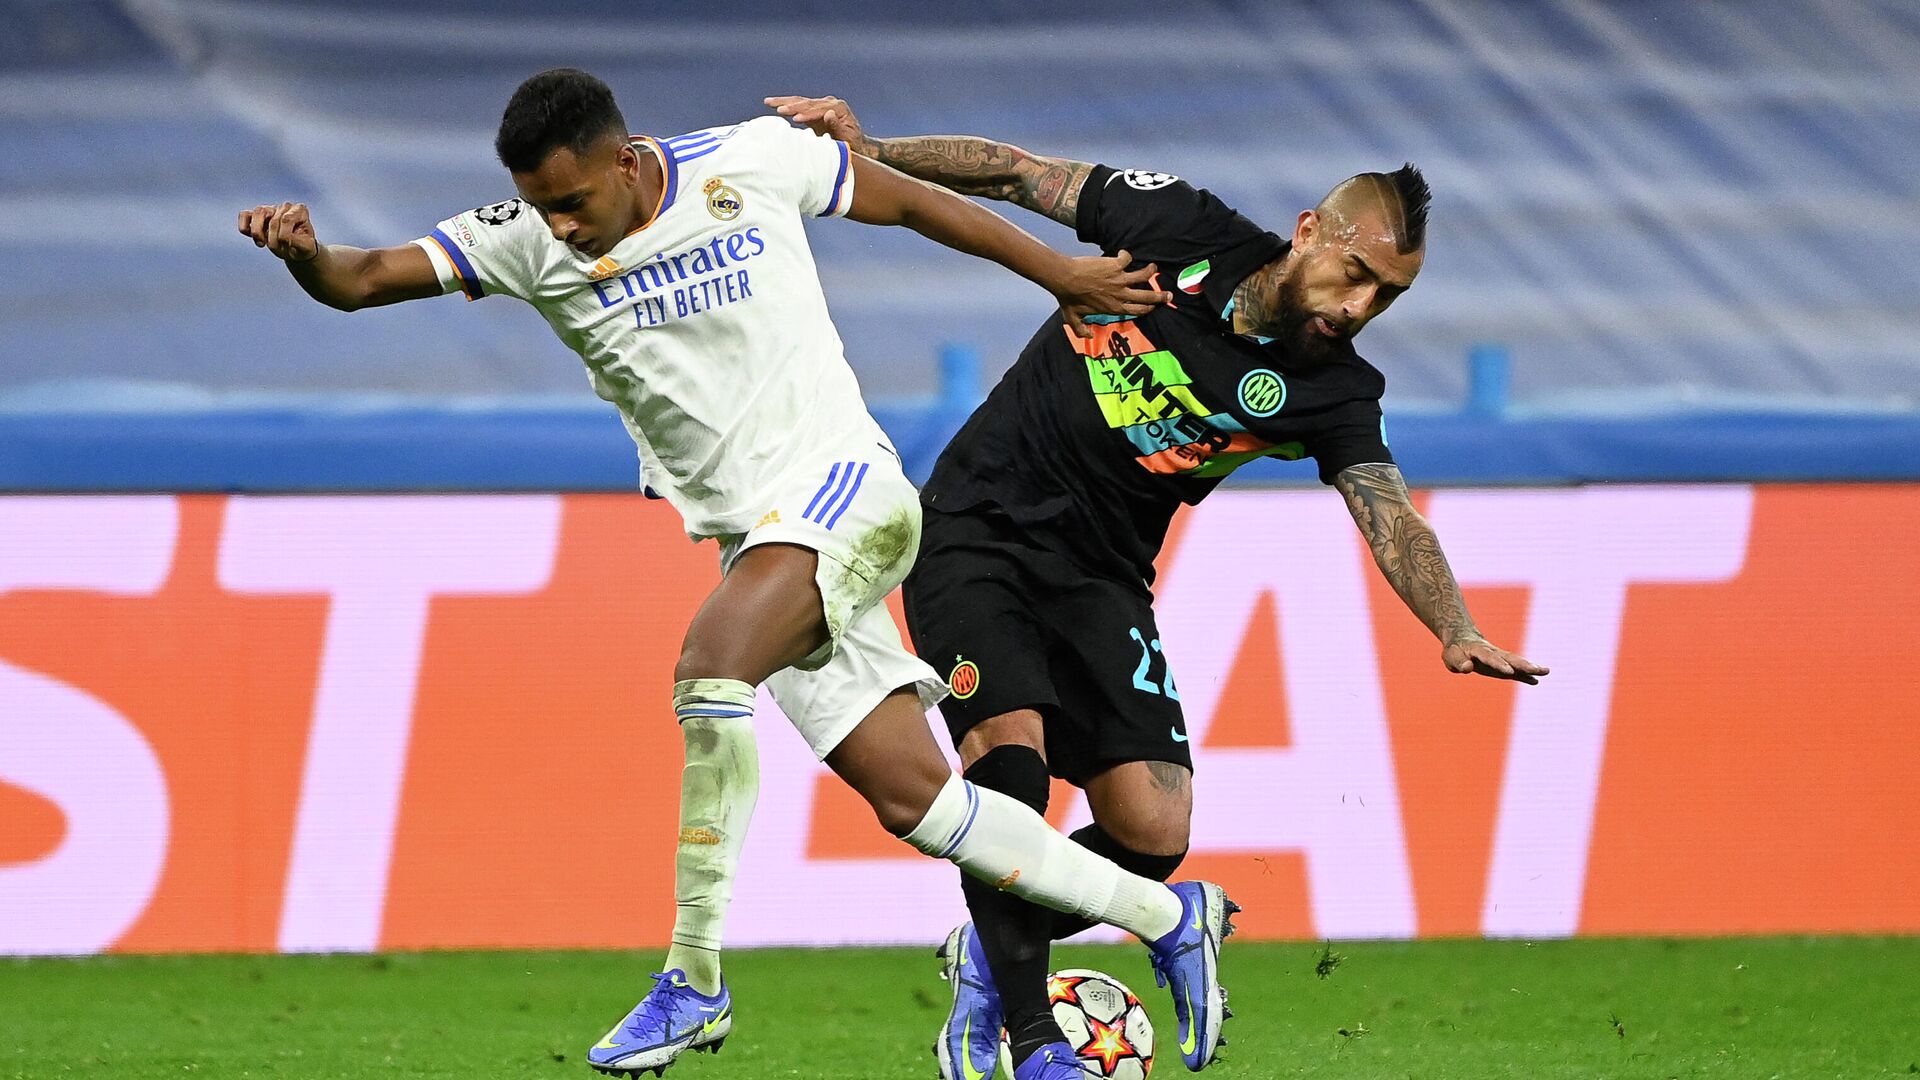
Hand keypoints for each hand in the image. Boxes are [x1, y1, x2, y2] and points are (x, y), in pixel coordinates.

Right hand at [237, 202, 318, 262]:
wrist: (295, 250)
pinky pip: (244, 215)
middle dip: (273, 239)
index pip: (286, 219)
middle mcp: (285, 207)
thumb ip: (299, 242)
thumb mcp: (307, 247)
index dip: (284, 236)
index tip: (287, 245)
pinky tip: (255, 238)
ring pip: (257, 212)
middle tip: (278, 249)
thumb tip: (285, 237)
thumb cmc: (302, 247)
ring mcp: (270, 209)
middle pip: (272, 219)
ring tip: (261, 244)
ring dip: (257, 232)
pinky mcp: (256, 215)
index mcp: (300, 211)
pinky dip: (245, 227)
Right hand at [765, 95, 865, 147]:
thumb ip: (838, 126)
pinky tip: (773, 104)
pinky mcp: (814, 110)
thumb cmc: (853, 143)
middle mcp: (830, 103)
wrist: (855, 143)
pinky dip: (786, 105)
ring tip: (768, 102)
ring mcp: (821, 105)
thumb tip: (829, 113)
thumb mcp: (848, 138)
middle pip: (807, 103)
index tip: (796, 119)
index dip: (807, 115)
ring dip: (784, 102)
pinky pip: (799, 106)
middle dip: (792, 106)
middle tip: (778, 108)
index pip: (819, 110)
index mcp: (839, 108)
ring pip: (800, 101)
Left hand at [1049, 250, 1172, 337]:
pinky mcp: (1115, 265)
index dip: (1147, 309)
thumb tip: (1088, 336)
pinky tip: (1123, 254)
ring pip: (1142, 275)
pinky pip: (1127, 259)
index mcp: (1114, 308)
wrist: (1065, 279)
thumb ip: (1081, 330)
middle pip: (1146, 297)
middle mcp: (1120, 295)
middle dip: (1160, 296)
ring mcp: (1119, 279)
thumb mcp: (1073, 319)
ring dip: (1150, 272)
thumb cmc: (1068, 299)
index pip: (1137, 311)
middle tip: (1169, 295)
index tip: (1153, 306)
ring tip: (1154, 268)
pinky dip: (1126, 255)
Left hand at [1442, 637, 1548, 683]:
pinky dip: (1525, 675)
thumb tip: (1467, 667)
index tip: (1509, 672)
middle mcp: (1493, 652)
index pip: (1490, 658)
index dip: (1499, 664)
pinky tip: (1536, 680)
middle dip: (1523, 664)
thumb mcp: (1451, 656)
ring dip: (1530, 667)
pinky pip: (1515, 671)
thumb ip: (1458, 662)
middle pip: (1509, 658)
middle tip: (1537, 669)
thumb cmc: (1455, 650)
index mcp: (1479, 650)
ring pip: (1516, 662)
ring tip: (1546, 671)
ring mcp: (1500, 658)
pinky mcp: (1502, 666)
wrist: (1462, 640)